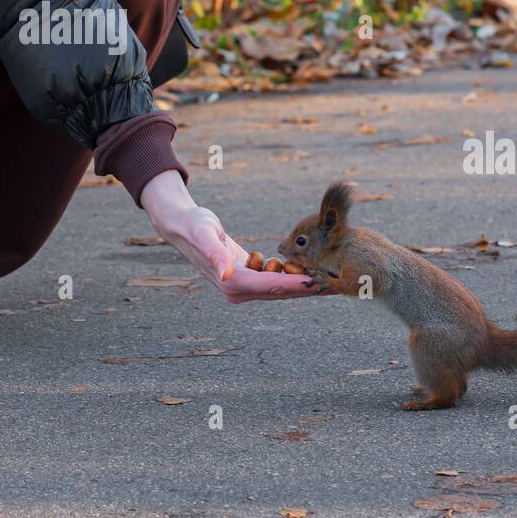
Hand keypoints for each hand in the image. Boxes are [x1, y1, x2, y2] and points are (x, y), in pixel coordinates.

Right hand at [140, 170, 322, 302]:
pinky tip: (307, 268)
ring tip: (328, 277)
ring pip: (279, 288)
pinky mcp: (245, 279)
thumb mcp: (205, 235)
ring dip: (302, 283)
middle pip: (279, 291)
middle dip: (306, 288)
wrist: (183, 225)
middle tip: (333, 284)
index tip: (318, 281)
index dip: (296, 284)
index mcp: (233, 282)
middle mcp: (237, 290)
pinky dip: (290, 276)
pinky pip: (273, 280)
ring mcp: (241, 287)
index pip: (272, 286)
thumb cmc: (194, 226)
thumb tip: (226, 274)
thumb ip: (216, 255)